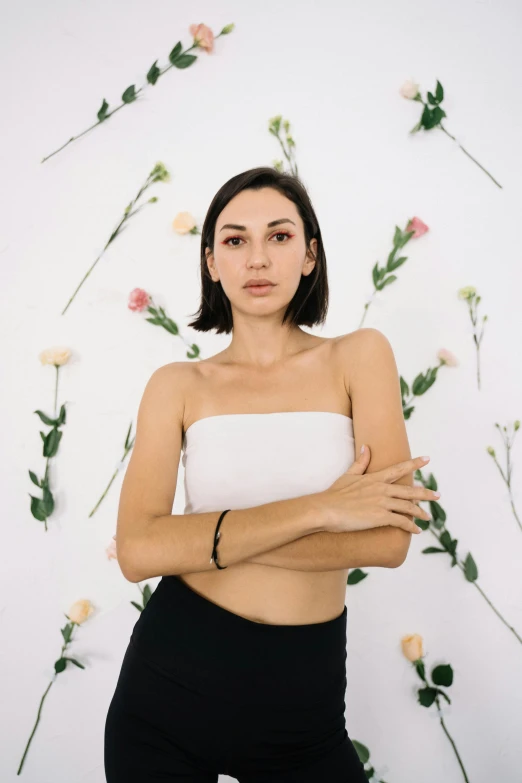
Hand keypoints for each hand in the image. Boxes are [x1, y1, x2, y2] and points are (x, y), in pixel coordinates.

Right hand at [318, 444, 436, 533]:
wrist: (326, 510)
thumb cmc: (334, 494)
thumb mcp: (348, 475)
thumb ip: (360, 462)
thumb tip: (366, 447)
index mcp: (375, 478)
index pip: (399, 468)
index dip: (415, 463)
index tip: (428, 459)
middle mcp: (382, 489)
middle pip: (410, 491)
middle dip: (426, 493)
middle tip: (438, 495)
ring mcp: (382, 503)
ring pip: (409, 507)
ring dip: (420, 513)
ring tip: (428, 517)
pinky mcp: (381, 517)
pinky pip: (401, 522)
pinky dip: (411, 527)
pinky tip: (417, 531)